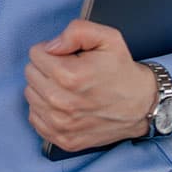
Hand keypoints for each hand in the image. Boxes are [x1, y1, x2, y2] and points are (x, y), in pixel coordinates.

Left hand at [24, 19, 156, 153]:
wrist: (141, 105)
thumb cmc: (121, 70)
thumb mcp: (107, 37)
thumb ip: (77, 31)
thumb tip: (51, 45)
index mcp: (70, 76)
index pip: (35, 54)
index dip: (51, 50)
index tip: (67, 56)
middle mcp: (62, 103)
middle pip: (30, 74)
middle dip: (45, 67)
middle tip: (67, 70)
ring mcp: (61, 125)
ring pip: (30, 95)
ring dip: (43, 87)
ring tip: (66, 87)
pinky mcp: (63, 140)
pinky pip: (35, 118)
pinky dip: (44, 109)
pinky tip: (62, 103)